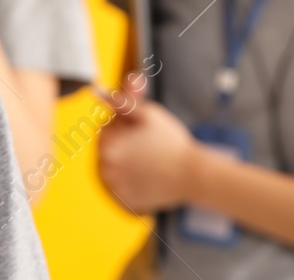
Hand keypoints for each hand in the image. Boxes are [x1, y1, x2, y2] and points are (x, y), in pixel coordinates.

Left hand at [98, 73, 200, 213]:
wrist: (193, 175)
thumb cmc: (172, 142)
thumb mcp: (147, 113)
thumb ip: (121, 101)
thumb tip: (100, 91)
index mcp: (107, 145)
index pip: (105, 129)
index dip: (124, 126)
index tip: (142, 132)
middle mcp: (105, 168)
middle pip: (107, 149)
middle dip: (123, 145)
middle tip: (148, 149)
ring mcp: (115, 187)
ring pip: (112, 168)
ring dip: (124, 164)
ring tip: (148, 163)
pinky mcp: (124, 201)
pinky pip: (120, 187)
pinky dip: (130, 182)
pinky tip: (147, 177)